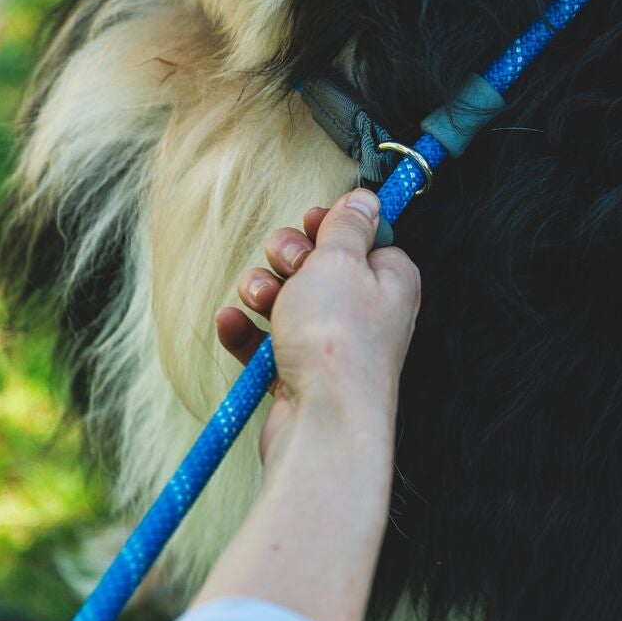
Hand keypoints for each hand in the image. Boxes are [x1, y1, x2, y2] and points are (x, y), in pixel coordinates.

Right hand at [215, 189, 419, 463]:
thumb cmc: (338, 339)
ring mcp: (332, 345)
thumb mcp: (340, 260)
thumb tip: (366, 198)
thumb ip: (347, 225)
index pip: (362, 236)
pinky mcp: (301, 375)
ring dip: (262, 291)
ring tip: (259, 299)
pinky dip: (246, 332)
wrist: (323, 422)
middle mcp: (367, 312)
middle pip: (318, 265)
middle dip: (288, 258)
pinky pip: (266, 342)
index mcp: (390, 279)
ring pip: (287, 301)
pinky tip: (232, 323)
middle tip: (288, 267)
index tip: (311, 223)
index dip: (330, 226)